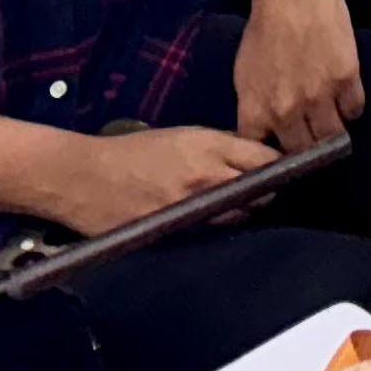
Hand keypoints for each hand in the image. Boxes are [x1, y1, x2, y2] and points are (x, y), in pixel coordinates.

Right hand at [41, 125, 277, 236]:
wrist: (82, 177)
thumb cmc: (135, 152)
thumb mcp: (185, 136)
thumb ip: (223, 147)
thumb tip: (259, 158)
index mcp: (210, 148)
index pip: (267, 161)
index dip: (282, 168)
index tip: (289, 172)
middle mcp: (207, 179)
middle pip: (260, 193)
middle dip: (268, 194)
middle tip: (269, 194)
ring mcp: (191, 210)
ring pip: (239, 218)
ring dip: (244, 215)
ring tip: (240, 210)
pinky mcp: (175, 234)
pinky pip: (210, 234)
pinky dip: (216, 229)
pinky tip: (212, 223)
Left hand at [236, 0, 365, 150]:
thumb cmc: (264, 30)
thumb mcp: (245, 75)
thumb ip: (256, 108)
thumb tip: (268, 131)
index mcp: (255, 110)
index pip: (263, 155)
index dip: (275, 154)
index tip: (283, 150)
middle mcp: (286, 111)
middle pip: (303, 151)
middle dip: (309, 147)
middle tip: (314, 138)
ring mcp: (318, 97)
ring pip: (333, 136)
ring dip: (334, 132)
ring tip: (333, 121)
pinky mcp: (347, 80)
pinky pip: (355, 110)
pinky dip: (351, 107)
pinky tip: (345, 96)